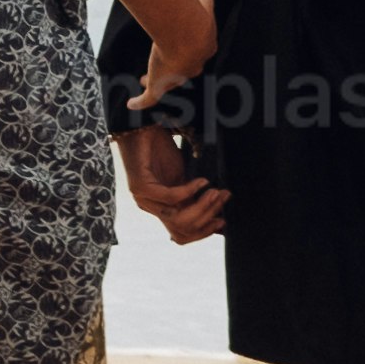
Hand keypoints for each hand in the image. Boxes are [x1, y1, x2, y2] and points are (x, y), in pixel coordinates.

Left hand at [118, 119, 223, 245]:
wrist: (141, 128)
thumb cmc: (159, 151)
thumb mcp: (180, 177)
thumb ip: (191, 196)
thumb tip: (216, 208)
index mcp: (160, 208)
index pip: (180, 235)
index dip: (202, 232)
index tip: (222, 221)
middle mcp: (150, 208)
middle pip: (180, 230)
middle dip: (206, 217)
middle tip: (223, 198)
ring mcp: (144, 199)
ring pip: (176, 218)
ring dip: (201, 206)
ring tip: (215, 192)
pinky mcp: (141, 187)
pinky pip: (170, 197)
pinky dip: (190, 191)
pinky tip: (202, 181)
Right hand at [137, 0, 217, 110]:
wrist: (188, 33)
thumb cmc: (196, 15)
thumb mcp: (202, 0)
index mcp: (204, 47)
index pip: (197, 51)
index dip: (189, 50)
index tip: (180, 46)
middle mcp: (192, 66)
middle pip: (183, 71)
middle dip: (174, 70)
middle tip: (165, 66)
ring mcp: (176, 78)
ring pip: (166, 84)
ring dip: (155, 83)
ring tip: (143, 80)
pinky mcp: (159, 85)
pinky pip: (149, 98)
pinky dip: (140, 102)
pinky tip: (132, 103)